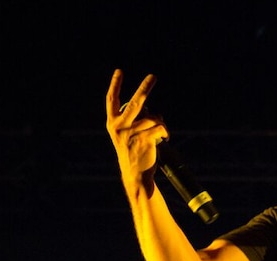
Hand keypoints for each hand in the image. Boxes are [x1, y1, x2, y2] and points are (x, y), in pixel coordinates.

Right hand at [105, 69, 168, 185]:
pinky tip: (165, 139)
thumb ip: (134, 120)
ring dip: (160, 124)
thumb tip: (154, 112)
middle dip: (145, 88)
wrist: (135, 174)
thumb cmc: (133, 152)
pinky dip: (166, 132)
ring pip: (153, 117)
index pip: (111, 100)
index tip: (119, 71)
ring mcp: (131, 133)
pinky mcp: (144, 139)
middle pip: (135, 102)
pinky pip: (160, 127)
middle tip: (153, 76)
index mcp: (112, 123)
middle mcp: (119, 126)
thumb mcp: (127, 134)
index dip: (115, 85)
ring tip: (161, 133)